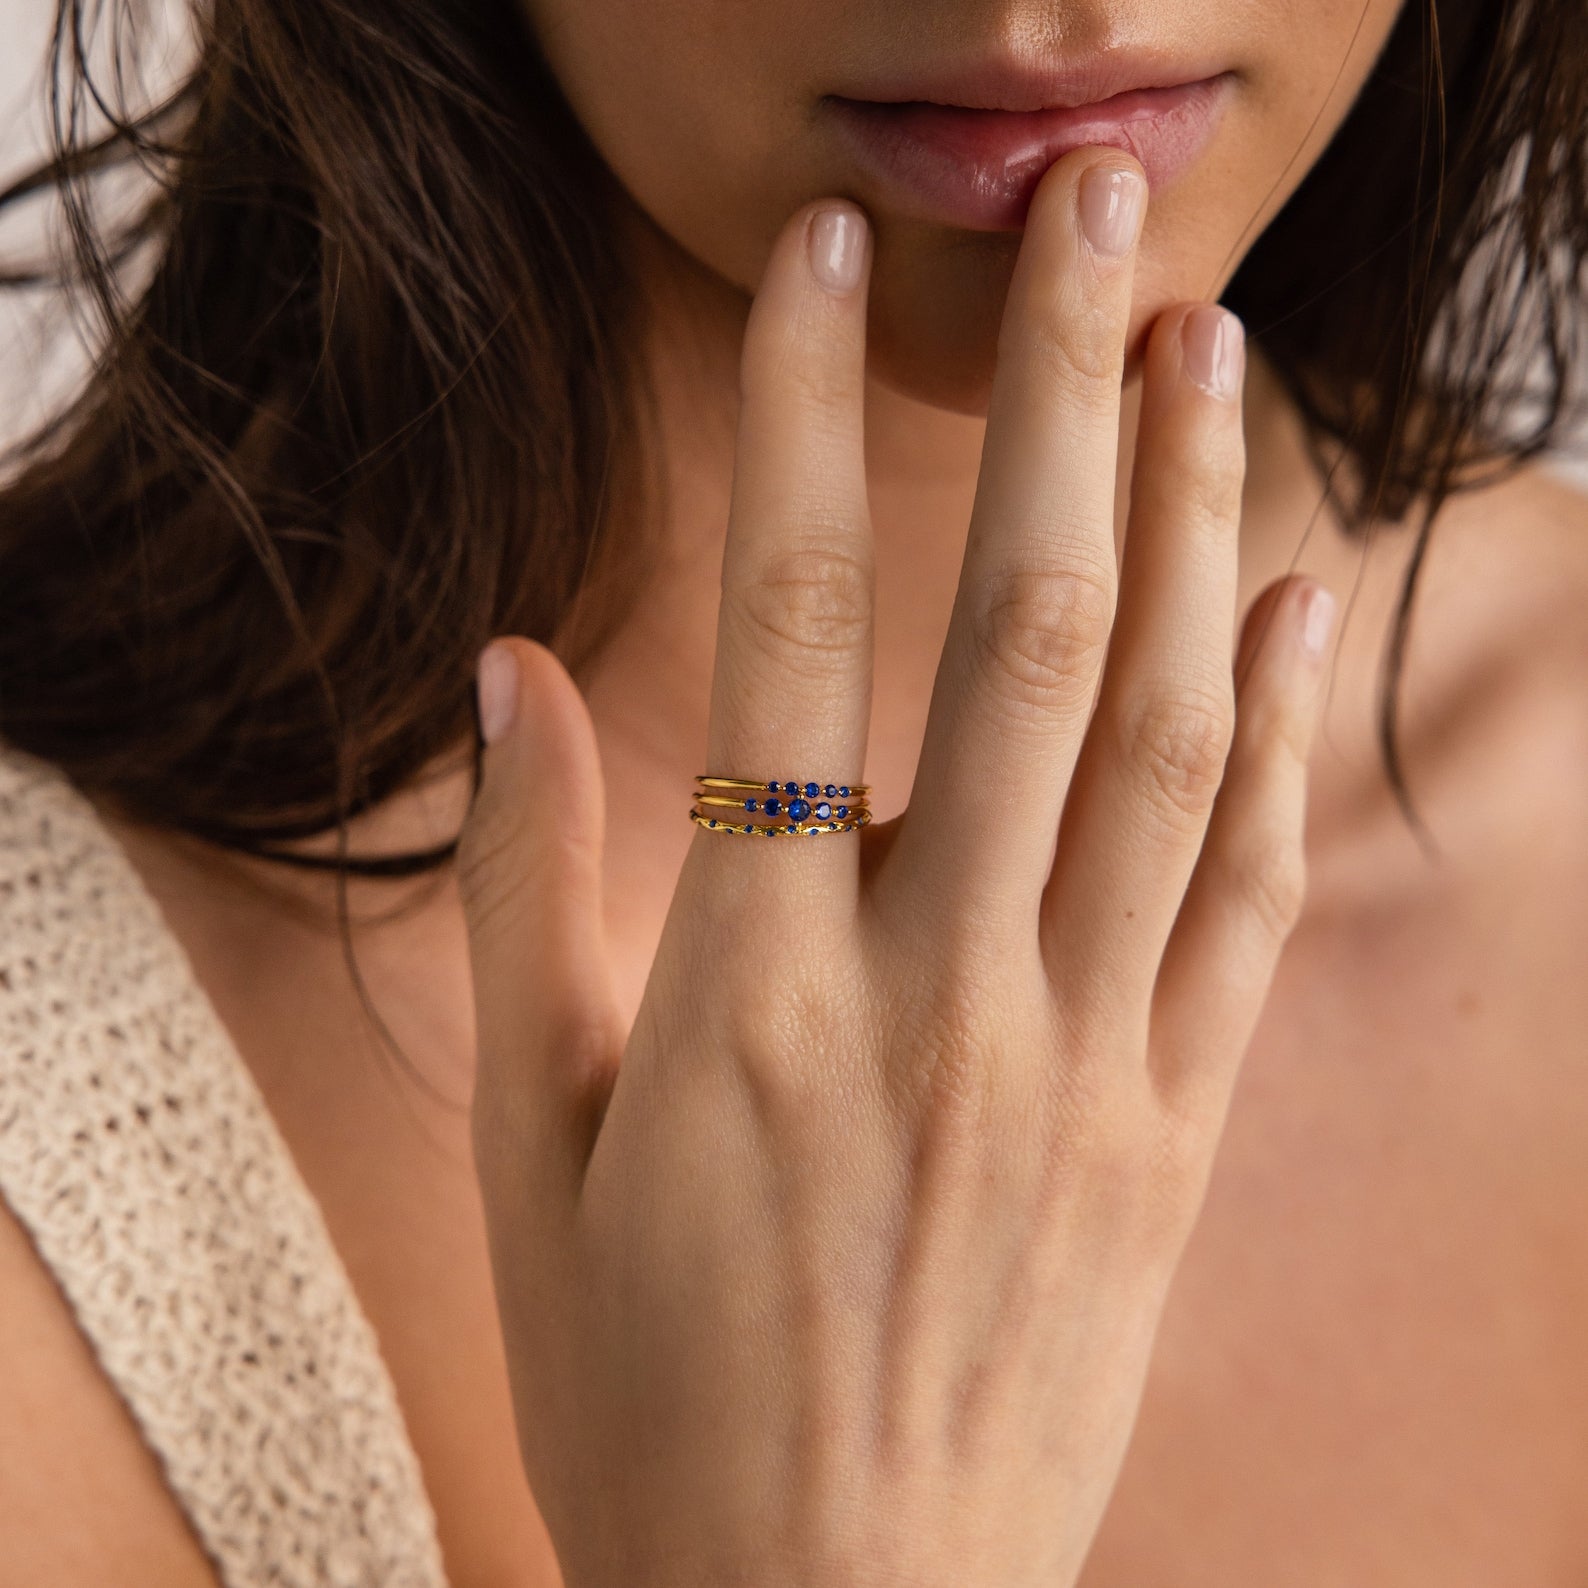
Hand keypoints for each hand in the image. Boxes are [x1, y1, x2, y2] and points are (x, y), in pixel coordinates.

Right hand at [456, 145, 1335, 1587]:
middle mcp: (933, 998)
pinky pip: (1239, 894)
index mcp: (746, 999)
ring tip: (1212, 347)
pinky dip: (1268, 734)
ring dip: (1197, 519)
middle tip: (1098, 219)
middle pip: (1021, 634)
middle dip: (1060, 396)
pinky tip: (1291, 598)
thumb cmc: (650, 1396)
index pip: (787, 641)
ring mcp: (1078, 1063)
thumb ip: (528, 896)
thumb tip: (512, 677)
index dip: (802, 426)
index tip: (814, 269)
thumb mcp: (534, 1154)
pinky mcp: (1169, 1134)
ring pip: (1160, 734)